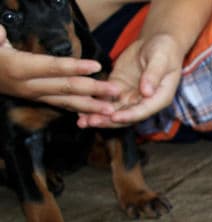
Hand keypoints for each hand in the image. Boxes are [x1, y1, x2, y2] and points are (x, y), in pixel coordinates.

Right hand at [0, 26, 119, 113]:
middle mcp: (30, 86)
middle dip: (93, 91)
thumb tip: (1, 33)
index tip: (97, 66)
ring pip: (67, 102)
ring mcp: (35, 96)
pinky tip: (96, 115)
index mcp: (20, 69)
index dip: (75, 67)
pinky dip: (80, 110)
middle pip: (66, 89)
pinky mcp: (39, 100)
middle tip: (116, 91)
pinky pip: (63, 106)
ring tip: (111, 110)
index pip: (52, 68)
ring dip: (91, 106)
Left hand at [78, 33, 182, 127]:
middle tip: (91, 122)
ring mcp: (130, 96)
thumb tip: (147, 92)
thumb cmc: (164, 50)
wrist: (156, 42)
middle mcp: (144, 102)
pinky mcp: (118, 88)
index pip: (143, 111)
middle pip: (126, 115)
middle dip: (108, 120)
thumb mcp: (160, 60)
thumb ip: (154, 75)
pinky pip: (104, 98)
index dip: (128, 115)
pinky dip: (93, 103)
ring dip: (98, 116)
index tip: (114, 117)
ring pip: (113, 110)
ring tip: (81, 121)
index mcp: (159, 98)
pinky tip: (79, 106)